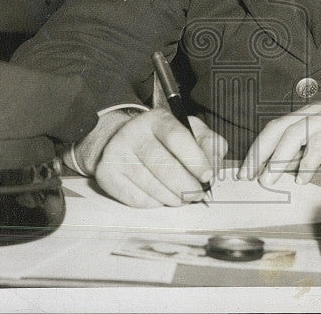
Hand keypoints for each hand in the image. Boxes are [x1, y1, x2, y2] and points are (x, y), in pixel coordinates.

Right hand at [94, 109, 226, 206]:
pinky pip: (138, 199)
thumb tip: (213, 168)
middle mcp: (134, 132)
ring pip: (153, 186)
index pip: (177, 137)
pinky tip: (161, 195)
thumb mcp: (191, 131)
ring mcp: (117, 153)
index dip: (195, 160)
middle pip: (165, 166)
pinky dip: (156, 202)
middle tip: (197, 193)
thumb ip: (209, 145)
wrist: (124, 141)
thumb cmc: (165, 140)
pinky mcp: (106, 174)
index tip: (207, 176)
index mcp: (157, 118)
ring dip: (174, 198)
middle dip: (187, 186)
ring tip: (182, 196)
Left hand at [239, 102, 320, 184]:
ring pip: (296, 134)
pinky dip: (308, 161)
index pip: (277, 128)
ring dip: (279, 158)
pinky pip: (320, 143)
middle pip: (279, 128)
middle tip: (248, 175)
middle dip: (260, 152)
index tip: (246, 170)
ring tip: (269, 179)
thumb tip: (283, 170)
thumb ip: (309, 156)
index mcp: (312, 116)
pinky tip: (302, 177)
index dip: (259, 148)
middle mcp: (318, 112)